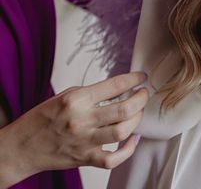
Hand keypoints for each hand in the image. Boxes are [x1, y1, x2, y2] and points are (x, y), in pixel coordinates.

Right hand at [0, 72, 148, 186]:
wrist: (21, 147)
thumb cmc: (42, 119)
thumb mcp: (64, 96)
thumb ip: (91, 93)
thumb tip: (119, 88)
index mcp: (76, 100)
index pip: (115, 85)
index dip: (134, 79)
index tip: (141, 77)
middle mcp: (82, 120)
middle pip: (125, 109)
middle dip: (141, 99)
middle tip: (143, 94)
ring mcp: (84, 141)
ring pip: (123, 131)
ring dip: (137, 119)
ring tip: (138, 112)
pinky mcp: (85, 158)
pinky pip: (113, 158)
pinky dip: (128, 150)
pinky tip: (133, 139)